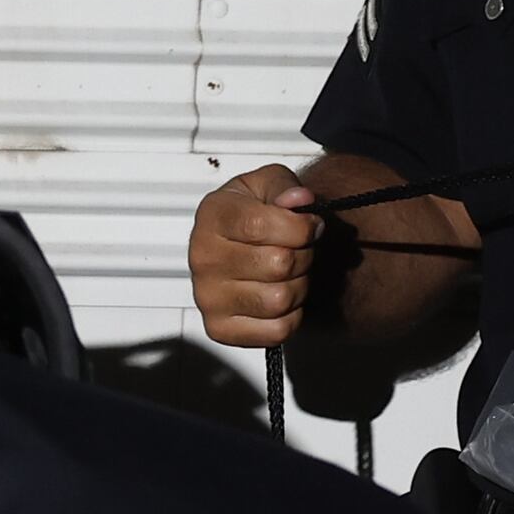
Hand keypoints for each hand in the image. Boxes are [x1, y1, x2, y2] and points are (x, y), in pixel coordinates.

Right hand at [189, 163, 324, 351]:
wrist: (238, 243)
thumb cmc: (255, 212)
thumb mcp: (268, 183)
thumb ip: (284, 186)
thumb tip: (299, 201)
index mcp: (213, 216)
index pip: (261, 226)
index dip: (300, 228)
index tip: (310, 226)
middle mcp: (203, 258)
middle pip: (278, 265)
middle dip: (303, 257)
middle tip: (299, 251)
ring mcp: (207, 297)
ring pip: (280, 299)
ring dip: (300, 287)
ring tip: (291, 275)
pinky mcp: (219, 328)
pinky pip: (275, 330)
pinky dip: (292, 316)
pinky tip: (283, 297)